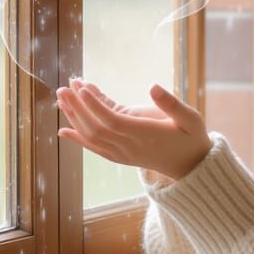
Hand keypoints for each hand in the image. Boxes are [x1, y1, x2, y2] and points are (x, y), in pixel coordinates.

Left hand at [55, 78, 212, 180]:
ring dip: (74, 117)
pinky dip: (78, 138)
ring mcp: (123, 154)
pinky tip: (63, 130)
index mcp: (147, 135)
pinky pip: (95, 148)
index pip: (114, 121)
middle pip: (97, 128)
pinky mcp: (120, 157)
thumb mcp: (190, 118)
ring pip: (92, 137)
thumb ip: (172, 104)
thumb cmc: (191, 138)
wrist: (191, 167)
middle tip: (63, 88)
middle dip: (78, 107)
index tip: (82, 88)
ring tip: (61, 97)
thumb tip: (152, 86)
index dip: (96, 106)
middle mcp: (130, 147)